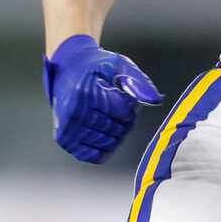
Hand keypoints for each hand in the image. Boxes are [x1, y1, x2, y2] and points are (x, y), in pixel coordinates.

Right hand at [44, 35, 160, 163]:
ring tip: (110, 118)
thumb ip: (139, 81)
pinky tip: (104, 135)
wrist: (68, 69)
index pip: (124, 113)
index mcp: (86, 94)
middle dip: (125, 121)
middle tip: (119, 109)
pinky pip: (92, 156)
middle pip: (116, 130)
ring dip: (116, 135)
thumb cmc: (95, 67)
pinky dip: (103, 149)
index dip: (132, 107)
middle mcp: (74, 113)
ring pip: (107, 144)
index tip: (125, 97)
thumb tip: (155, 100)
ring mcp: (67, 128)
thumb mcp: (118, 65)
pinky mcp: (64, 140)